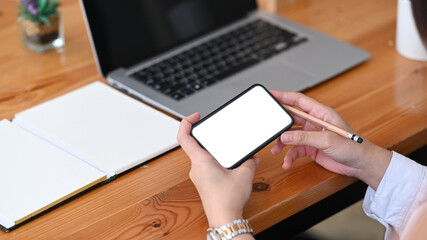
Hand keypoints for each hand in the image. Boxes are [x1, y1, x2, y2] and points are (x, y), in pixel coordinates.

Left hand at [177, 113, 258, 227]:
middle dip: (206, 136)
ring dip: (213, 150)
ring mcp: (199, 176)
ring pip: (202, 156)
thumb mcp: (244, 175)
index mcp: (200, 161)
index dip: (186, 122)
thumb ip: (249, 161)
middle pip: (194, 144)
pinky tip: (230, 165)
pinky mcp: (204, 183)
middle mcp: (196, 168)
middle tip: (216, 129)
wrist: (224, 220)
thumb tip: (251, 157)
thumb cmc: (227, 201)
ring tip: (227, 148)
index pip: (183, 136)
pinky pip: (207, 166)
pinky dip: (217, 161)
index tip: (196, 116)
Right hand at [270, 91, 391, 189]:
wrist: (361, 164)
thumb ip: (304, 137)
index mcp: (321, 114)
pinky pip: (295, 149)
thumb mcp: (327, 140)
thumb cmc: (353, 147)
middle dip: (280, 124)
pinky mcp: (311, 148)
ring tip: (276, 150)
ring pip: (291, 135)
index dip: (284, 96)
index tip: (271, 94)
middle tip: (268, 127)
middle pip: (292, 118)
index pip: (299, 101)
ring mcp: (312, 135)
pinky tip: (287, 162)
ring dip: (282, 143)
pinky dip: (289, 156)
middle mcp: (315, 123)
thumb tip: (285, 136)